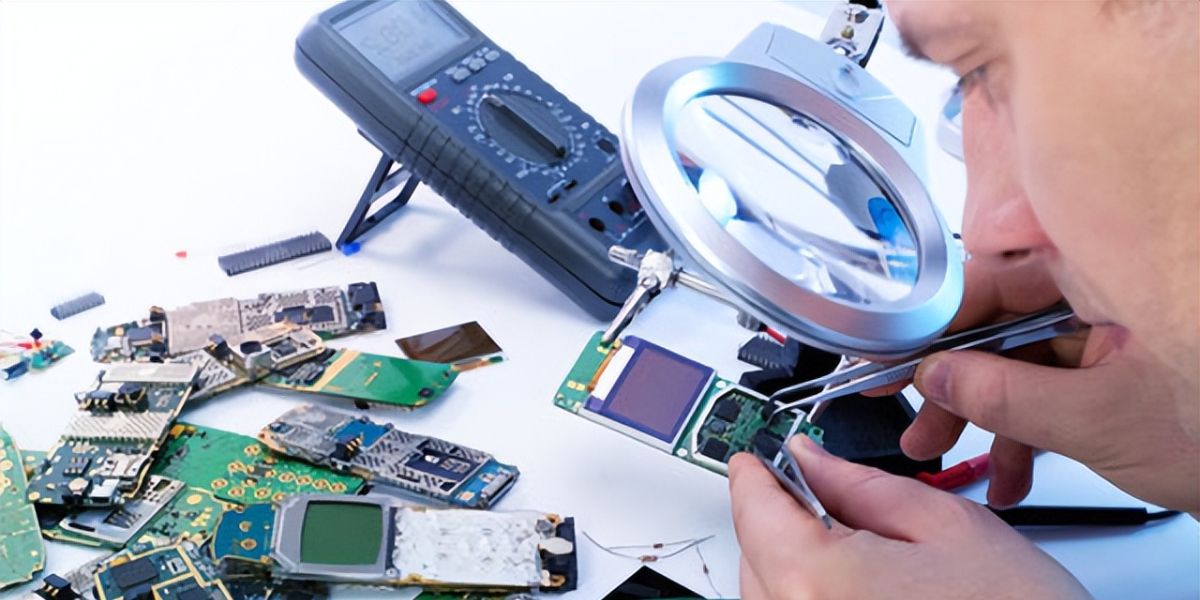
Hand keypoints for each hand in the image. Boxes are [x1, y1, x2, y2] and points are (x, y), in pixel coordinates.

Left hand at [729, 437, 1089, 599]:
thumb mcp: (946, 525)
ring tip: (857, 550)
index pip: (753, 510)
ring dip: (792, 562)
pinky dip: (809, 597)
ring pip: (769, 593)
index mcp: (818, 581)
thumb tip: (810, 458)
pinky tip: (860, 589)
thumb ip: (861, 486)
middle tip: (819, 494)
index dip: (756, 472)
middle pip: (754, 554)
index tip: (756, 455)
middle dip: (780, 518)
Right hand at [902, 255, 1199, 512]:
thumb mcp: (1098, 422)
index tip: (895, 356)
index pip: (991, 283)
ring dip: (990, 415)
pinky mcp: (1130, 363)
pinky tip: (1017, 469)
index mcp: (1108, 273)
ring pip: (1028, 361)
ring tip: (959, 458)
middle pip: (1003, 326)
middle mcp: (1111, 292)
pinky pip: (1062, 384)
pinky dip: (1035, 425)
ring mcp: (1121, 329)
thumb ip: (1005, 398)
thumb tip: (941, 379)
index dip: (934, 326)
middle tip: (919, 420)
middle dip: (957, 385)